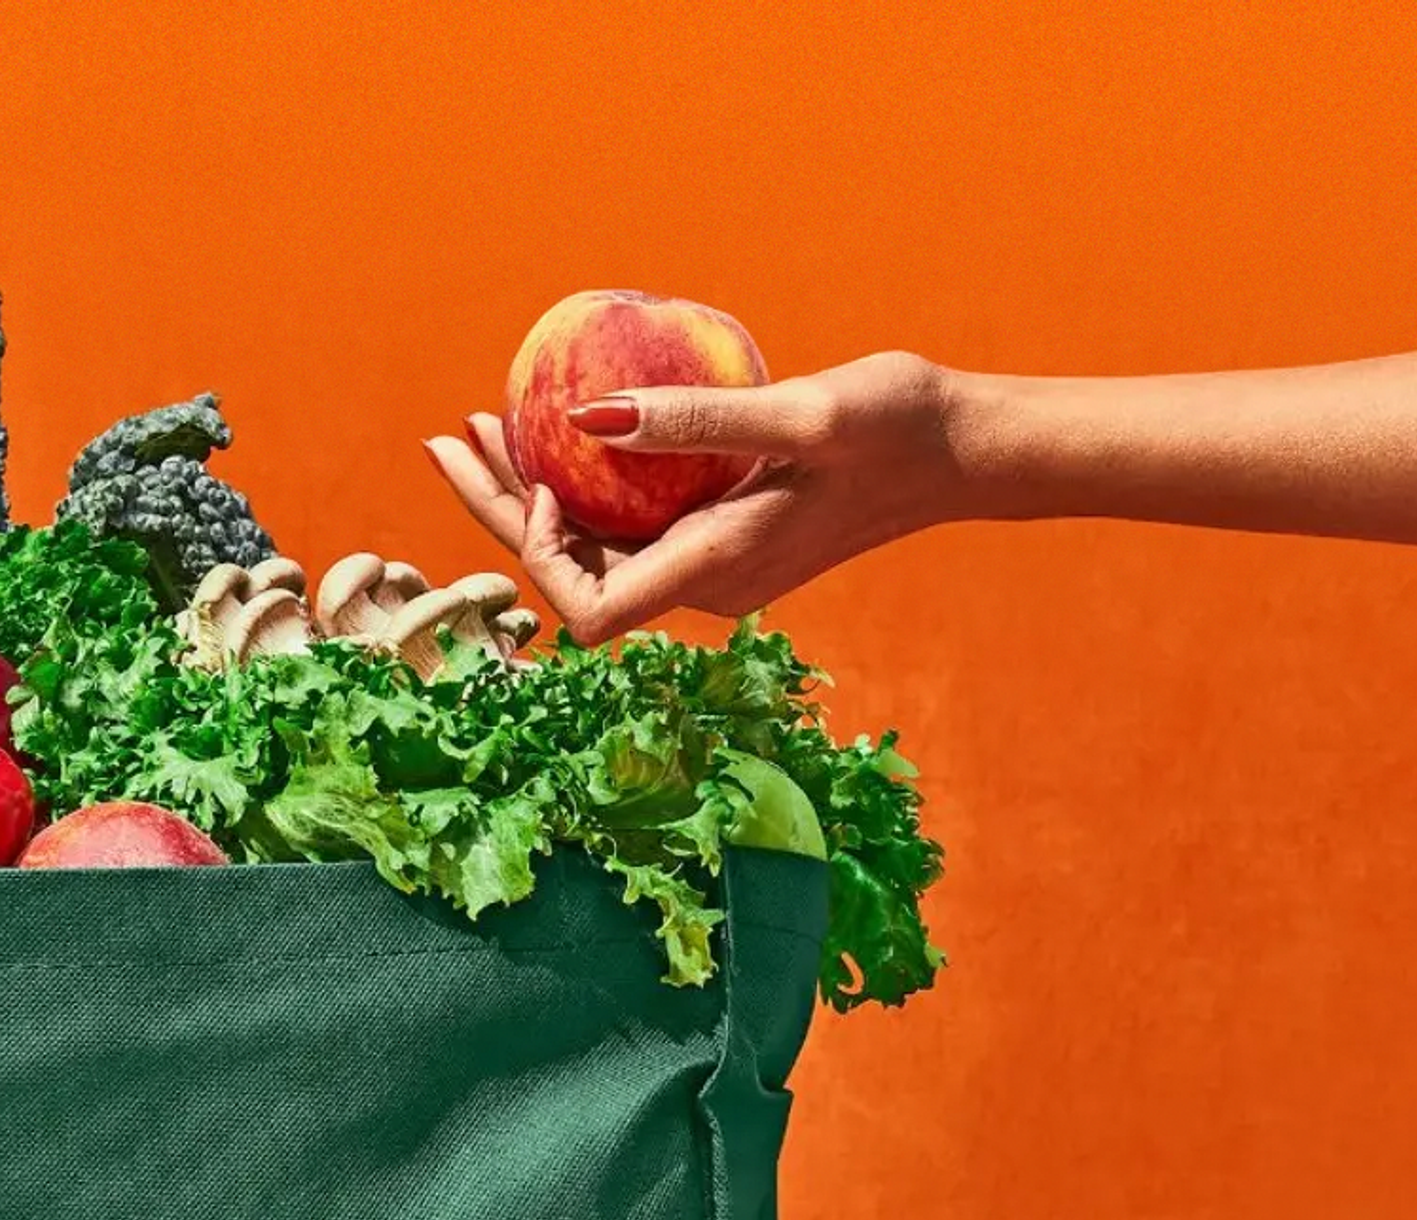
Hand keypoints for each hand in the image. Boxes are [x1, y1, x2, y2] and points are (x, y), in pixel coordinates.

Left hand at [425, 352, 962, 640]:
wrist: (966, 451)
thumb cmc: (898, 429)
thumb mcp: (802, 413)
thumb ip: (697, 421)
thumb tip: (589, 416)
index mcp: (717, 570)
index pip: (590, 610)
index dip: (538, 556)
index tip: (537, 477)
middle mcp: (706, 583)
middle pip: (574, 575)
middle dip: (501, 511)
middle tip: (450, 438)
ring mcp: (714, 563)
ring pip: (599, 546)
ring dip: (535, 493)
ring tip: (488, 423)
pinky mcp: (725, 535)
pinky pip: (634, 523)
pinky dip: (588, 483)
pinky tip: (567, 426)